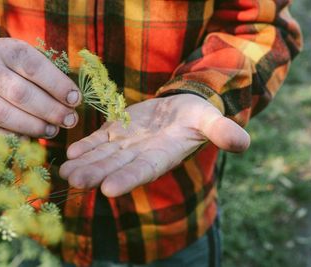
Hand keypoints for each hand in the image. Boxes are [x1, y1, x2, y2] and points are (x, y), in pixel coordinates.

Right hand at [0, 38, 80, 137]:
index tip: (76, 100)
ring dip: (33, 126)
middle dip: (50, 110)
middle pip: (19, 93)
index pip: (34, 67)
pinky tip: (28, 141)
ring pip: (3, 114)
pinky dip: (10, 140)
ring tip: (53, 130)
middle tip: (70, 120)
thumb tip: (73, 103)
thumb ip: (54, 81)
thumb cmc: (23, 73)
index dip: (57, 85)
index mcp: (7, 51)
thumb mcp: (37, 65)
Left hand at [59, 94, 249, 196]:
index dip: (128, 178)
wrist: (179, 108)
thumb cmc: (197, 117)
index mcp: (163, 155)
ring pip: (103, 156)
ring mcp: (126, 144)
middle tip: (76, 182)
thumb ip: (222, 132)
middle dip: (97, 174)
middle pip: (116, 166)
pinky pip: (99, 141)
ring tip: (66, 173)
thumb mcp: (211, 120)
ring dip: (85, 164)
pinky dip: (85, 147)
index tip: (109, 189)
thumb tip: (244, 142)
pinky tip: (71, 153)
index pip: (145, 170)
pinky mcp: (116, 132)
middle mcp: (141, 154)